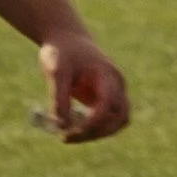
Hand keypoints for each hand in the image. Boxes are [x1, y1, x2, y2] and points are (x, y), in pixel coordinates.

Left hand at [36, 25, 128, 142]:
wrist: (67, 39)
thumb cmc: (62, 52)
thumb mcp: (55, 71)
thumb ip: (59, 97)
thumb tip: (62, 125)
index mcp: (108, 75)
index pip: (109, 104)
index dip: (93, 122)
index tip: (70, 130)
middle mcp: (116, 86)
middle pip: (121, 117)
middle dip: (97, 132)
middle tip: (67, 137)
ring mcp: (113, 93)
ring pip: (116, 123)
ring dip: (96, 134)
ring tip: (68, 136)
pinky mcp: (104, 100)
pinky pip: (105, 121)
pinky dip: (91, 130)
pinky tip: (70, 130)